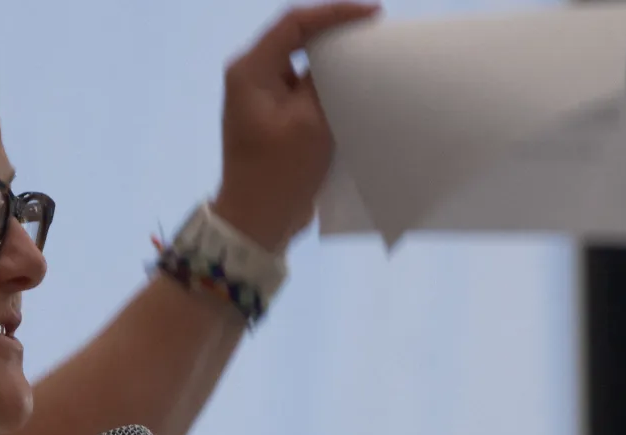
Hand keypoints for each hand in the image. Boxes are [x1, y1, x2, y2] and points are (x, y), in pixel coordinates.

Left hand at [213, 2, 382, 250]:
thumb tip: (339, 58)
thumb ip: (324, 82)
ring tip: (369, 57)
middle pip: (297, 39)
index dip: (334, 13)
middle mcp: (251, 77)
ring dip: (333, 63)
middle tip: (374, 33)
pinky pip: (303, 90)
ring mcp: (262, 98)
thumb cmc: (278, 173)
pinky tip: (354, 88)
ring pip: (302, 65)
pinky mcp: (274, 118)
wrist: (256, 221)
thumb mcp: (310, 122)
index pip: (294, 24)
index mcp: (250, 71)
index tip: (373, 14)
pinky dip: (327, 87)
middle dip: (335, 34)